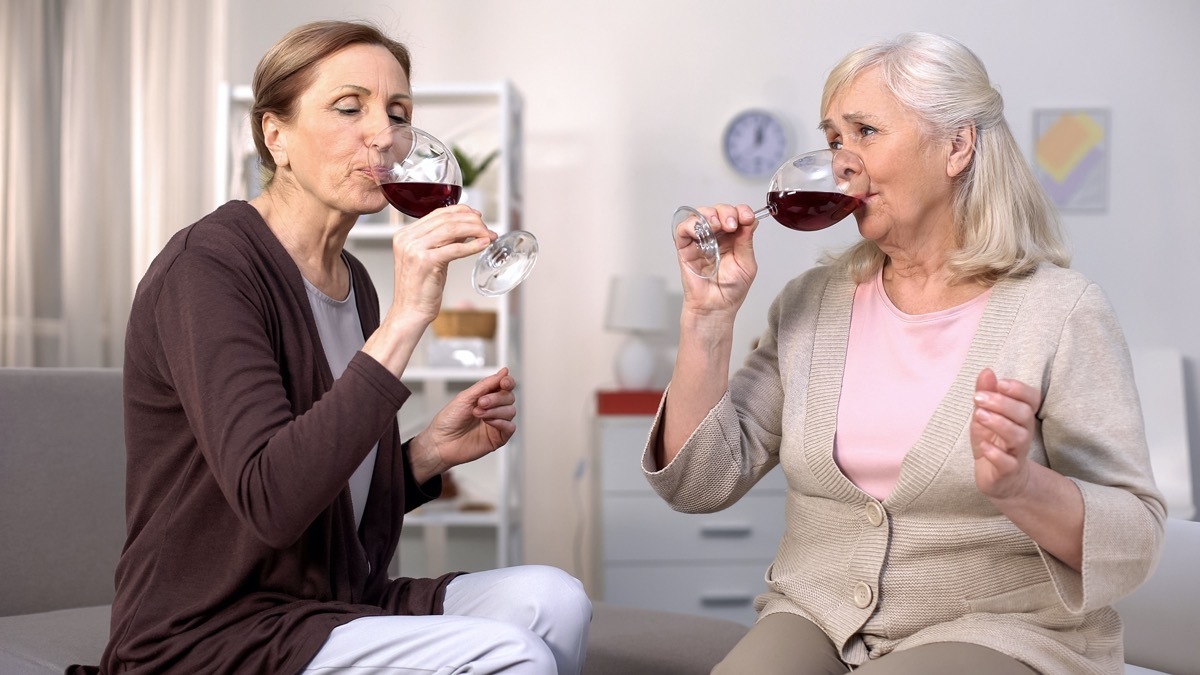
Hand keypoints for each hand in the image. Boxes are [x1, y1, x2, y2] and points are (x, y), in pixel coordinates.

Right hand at [389, 204, 494, 325]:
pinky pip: (455, 248)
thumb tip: (466, 227)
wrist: (409, 312)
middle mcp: (407, 239)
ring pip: (451, 229)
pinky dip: (472, 245)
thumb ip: (443, 241)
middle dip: (472, 221)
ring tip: (489, 235)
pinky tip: (483, 244)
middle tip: (487, 228)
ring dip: (475, 230)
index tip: (477, 216)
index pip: (437, 213)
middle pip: (446, 219)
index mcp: (405, 234)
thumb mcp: (430, 258)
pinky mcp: (425, 262)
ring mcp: (414, 249)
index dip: (461, 211)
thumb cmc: (420, 288)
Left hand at [409, 368, 516, 483]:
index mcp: (485, 397)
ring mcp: (496, 423)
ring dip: (495, 410)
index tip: (503, 382)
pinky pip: (510, 427)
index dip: (507, 382)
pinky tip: (488, 422)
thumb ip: (486, 384)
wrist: (440, 442)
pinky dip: (501, 422)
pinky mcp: (498, 438)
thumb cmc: (448, 420)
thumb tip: (504, 372)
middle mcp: (493, 409)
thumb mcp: (465, 397)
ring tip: (478, 413)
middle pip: (509, 397)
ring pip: (510, 411)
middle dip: (496, 398)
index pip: (505, 386)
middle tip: (480, 402)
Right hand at [676, 203, 758, 314]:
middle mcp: (717, 236)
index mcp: (733, 238)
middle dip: (727, 212)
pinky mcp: (685, 247)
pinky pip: (683, 229)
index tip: (747, 217)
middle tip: (731, 225)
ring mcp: (700, 240)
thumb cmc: (731, 290)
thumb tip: (750, 220)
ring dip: (710, 215)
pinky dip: (691, 224)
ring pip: (701, 214)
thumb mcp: (747, 264)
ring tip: (717, 226)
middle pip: (719, 210)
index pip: (737, 215)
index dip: (742, 211)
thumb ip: (746, 241)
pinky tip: (702, 231)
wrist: (716, 307)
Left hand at [970, 368, 1040, 500]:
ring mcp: (1017, 453)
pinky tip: (984, 445)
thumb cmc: (994, 444)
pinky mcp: (1008, 472)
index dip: (1020, 389)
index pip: (1031, 399)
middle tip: (979, 398)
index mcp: (1019, 417)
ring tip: (980, 415)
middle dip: (1002, 403)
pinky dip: (995, 453)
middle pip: (1024, 414)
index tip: (1000, 383)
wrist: (1001, 481)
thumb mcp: (984, 416)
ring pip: (1018, 437)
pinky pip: (1007, 463)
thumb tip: (986, 371)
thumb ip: (985, 395)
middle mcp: (1023, 433)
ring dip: (999, 424)